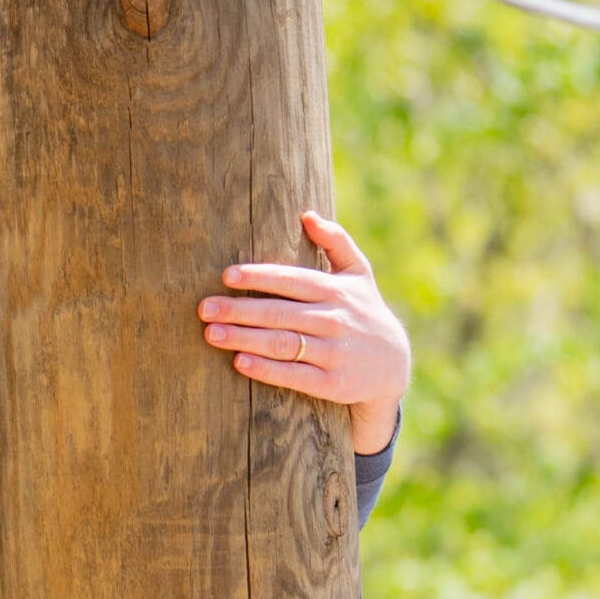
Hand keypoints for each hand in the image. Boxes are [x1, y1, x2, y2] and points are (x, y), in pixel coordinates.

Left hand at [198, 211, 409, 455]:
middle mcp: (335, 319)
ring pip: (283, 343)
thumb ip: (336, 241)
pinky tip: (240, 362)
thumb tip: (307, 214)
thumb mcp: (359, 274)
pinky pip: (295, 376)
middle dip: (240, 310)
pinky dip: (267, 369)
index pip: (292, 280)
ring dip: (245, 338)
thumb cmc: (364, 311)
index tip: (227, 276)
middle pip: (280, 312)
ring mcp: (334, 352)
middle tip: (204, 308)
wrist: (394, 364)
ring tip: (212, 333)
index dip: (259, 277)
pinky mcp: (333, 384)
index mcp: (336, 290)